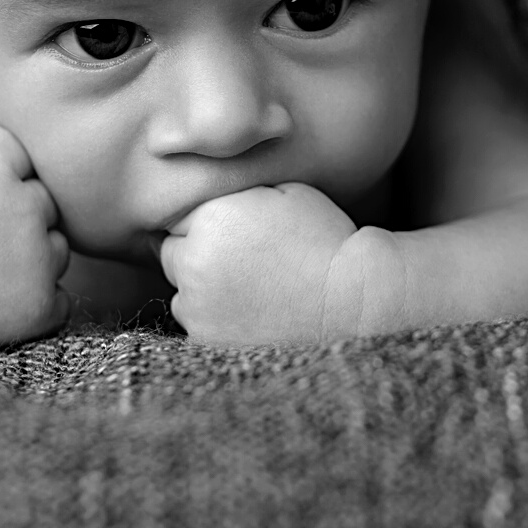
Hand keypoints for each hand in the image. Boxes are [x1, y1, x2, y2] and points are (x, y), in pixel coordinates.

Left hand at [159, 182, 360, 345]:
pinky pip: (196, 324)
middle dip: (195, 253)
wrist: (356, 301)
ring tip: (249, 290)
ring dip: (201, 289)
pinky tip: (250, 314)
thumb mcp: (286, 192)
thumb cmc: (327, 240)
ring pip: (182, 292)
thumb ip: (238, 191)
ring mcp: (198, 308)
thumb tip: (208, 187)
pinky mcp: (207, 341)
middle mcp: (196, 263)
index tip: (233, 232)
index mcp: (212, 219)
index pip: (180, 217)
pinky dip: (214, 320)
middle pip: (171, 254)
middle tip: (240, 261)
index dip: (205, 222)